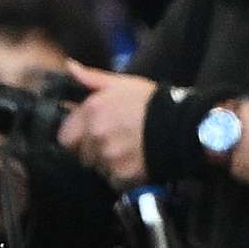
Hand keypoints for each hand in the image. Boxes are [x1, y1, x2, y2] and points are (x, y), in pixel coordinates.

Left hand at [54, 62, 159, 184]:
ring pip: (97, 168)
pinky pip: (113, 180)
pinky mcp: (121, 174)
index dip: (77, 137)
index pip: (65, 136)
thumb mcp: (122, 84)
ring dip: (107, 164)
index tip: (90, 136)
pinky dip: (121, 176)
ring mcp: (108, 156)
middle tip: (113, 144)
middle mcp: (95, 135)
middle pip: (81, 155)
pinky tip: (134, 164)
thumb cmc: (151, 102)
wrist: (183, 125)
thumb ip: (92, 78)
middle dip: (92, 152)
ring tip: (127, 153)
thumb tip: (69, 67)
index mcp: (91, 112)